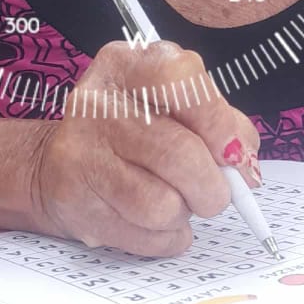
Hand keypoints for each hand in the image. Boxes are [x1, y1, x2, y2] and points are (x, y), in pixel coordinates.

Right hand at [30, 40, 261, 256]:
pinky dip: (165, 238)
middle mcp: (96, 103)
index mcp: (126, 66)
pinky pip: (146, 237)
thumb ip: (220, 124)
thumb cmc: (134, 134)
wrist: (59, 168)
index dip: (218, 123)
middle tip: (213, 193)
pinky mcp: (74, 203)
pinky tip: (151, 222)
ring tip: (171, 201)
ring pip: (163, 205)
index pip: (182, 80)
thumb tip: (243, 166)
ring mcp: (80, 153)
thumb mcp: (176, 108)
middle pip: (180, 154)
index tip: (231, 152)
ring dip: (184, 214)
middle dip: (212, 186)